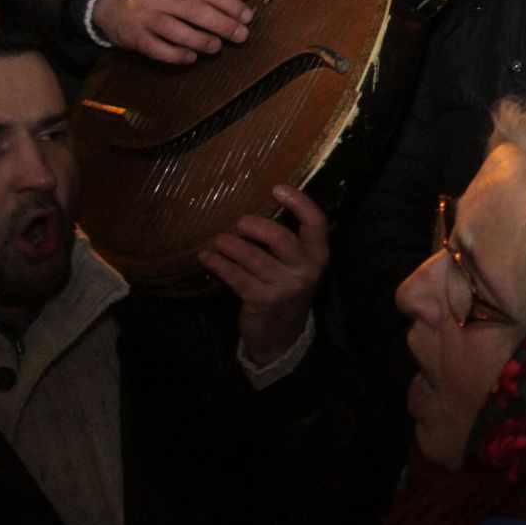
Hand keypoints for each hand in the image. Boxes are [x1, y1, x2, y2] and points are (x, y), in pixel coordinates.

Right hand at [92, 0, 251, 63]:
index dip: (230, 5)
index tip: (247, 16)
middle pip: (195, 11)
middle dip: (223, 24)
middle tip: (241, 35)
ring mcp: (143, 17)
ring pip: (178, 31)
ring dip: (202, 41)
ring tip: (217, 47)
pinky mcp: (134, 37)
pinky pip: (159, 50)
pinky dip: (178, 55)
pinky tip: (191, 57)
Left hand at [200, 185, 329, 366]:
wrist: (282, 336)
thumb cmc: (286, 289)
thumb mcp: (297, 266)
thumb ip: (287, 242)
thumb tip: (251, 213)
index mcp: (318, 256)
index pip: (316, 223)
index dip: (299, 202)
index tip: (276, 188)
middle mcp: (305, 270)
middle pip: (280, 237)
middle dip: (253, 226)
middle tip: (237, 224)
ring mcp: (285, 287)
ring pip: (252, 256)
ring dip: (228, 244)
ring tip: (217, 240)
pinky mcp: (263, 301)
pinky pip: (235, 275)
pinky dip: (218, 263)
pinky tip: (207, 257)